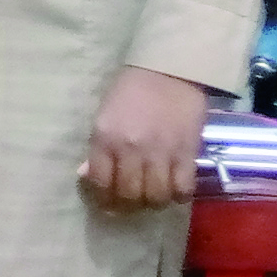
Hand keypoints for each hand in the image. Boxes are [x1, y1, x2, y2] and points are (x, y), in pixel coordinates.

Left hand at [83, 64, 205, 209]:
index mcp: (105, 138)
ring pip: (156, 197)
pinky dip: (178, 195)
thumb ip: (98, 148)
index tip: (106, 203)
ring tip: (152, 197)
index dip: (102, 199)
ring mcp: (161, 152)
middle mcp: (131, 149)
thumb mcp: (104, 115)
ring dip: (153, 203)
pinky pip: (183, 189)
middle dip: (127, 206)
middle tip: (130, 204)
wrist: (169, 70)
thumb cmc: (131, 90)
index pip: (99, 182)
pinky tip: (174, 189)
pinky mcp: (188, 152)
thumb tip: (88, 175)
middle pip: (128, 195)